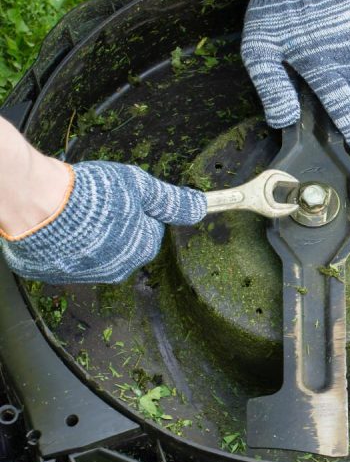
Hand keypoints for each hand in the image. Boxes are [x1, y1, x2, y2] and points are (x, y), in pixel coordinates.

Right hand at [0, 138, 206, 283]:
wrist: (38, 205)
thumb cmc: (93, 194)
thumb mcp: (141, 187)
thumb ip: (172, 200)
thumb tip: (201, 207)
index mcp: (142, 250)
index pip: (151, 229)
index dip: (139, 210)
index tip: (124, 198)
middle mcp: (117, 269)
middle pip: (126, 242)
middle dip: (117, 224)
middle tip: (100, 202)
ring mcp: (86, 274)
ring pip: (97, 251)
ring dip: (92, 235)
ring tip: (78, 212)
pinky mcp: (57, 274)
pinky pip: (69, 258)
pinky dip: (67, 243)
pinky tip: (60, 225)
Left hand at [241, 0, 349, 163]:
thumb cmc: (279, 7)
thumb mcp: (259, 49)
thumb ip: (271, 88)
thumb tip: (283, 120)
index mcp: (326, 71)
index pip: (348, 115)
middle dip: (346, 94)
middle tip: (324, 77)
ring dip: (349, 65)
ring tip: (326, 42)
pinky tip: (339, 28)